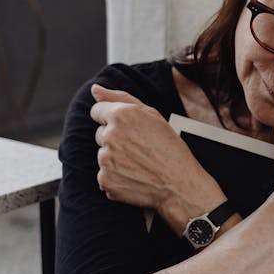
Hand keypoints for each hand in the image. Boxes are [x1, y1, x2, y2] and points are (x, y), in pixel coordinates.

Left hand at [89, 84, 222, 224]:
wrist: (179, 185)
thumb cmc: (170, 149)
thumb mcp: (151, 115)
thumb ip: (119, 98)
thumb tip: (95, 89)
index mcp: (121, 115)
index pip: (97, 111)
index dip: (111, 118)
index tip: (125, 128)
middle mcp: (110, 136)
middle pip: (100, 134)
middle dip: (115, 139)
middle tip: (139, 148)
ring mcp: (105, 160)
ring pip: (103, 155)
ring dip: (115, 158)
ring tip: (138, 163)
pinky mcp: (105, 180)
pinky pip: (104, 175)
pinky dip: (116, 177)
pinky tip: (134, 176)